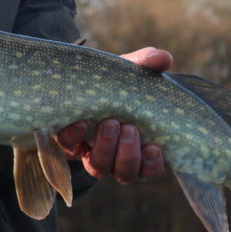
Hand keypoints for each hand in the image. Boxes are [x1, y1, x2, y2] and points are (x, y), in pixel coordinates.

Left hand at [55, 46, 171, 182]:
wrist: (78, 77)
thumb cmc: (113, 80)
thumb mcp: (130, 71)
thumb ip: (147, 64)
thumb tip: (164, 58)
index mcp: (139, 144)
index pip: (151, 168)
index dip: (153, 164)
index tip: (153, 147)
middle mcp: (116, 156)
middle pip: (126, 173)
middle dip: (128, 154)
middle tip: (128, 127)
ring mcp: (90, 152)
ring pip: (100, 169)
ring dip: (107, 148)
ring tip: (109, 123)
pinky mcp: (66, 144)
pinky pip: (69, 149)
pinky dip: (74, 137)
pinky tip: (79, 122)